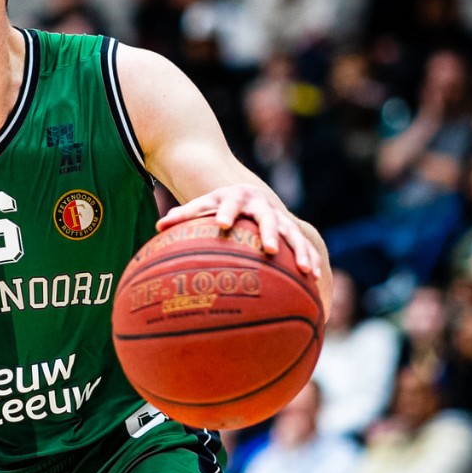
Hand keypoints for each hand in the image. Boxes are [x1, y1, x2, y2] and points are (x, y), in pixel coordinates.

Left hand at [156, 183, 322, 277]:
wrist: (246, 193)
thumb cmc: (217, 205)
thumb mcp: (202, 206)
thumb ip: (183, 215)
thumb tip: (158, 226)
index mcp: (234, 198)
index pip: (228, 204)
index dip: (225, 212)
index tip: (222, 223)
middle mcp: (260, 205)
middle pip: (267, 218)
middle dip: (270, 232)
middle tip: (270, 249)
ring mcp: (278, 216)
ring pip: (292, 233)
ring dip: (300, 250)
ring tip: (305, 271)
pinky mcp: (290, 228)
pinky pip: (302, 244)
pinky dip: (308, 258)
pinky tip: (313, 279)